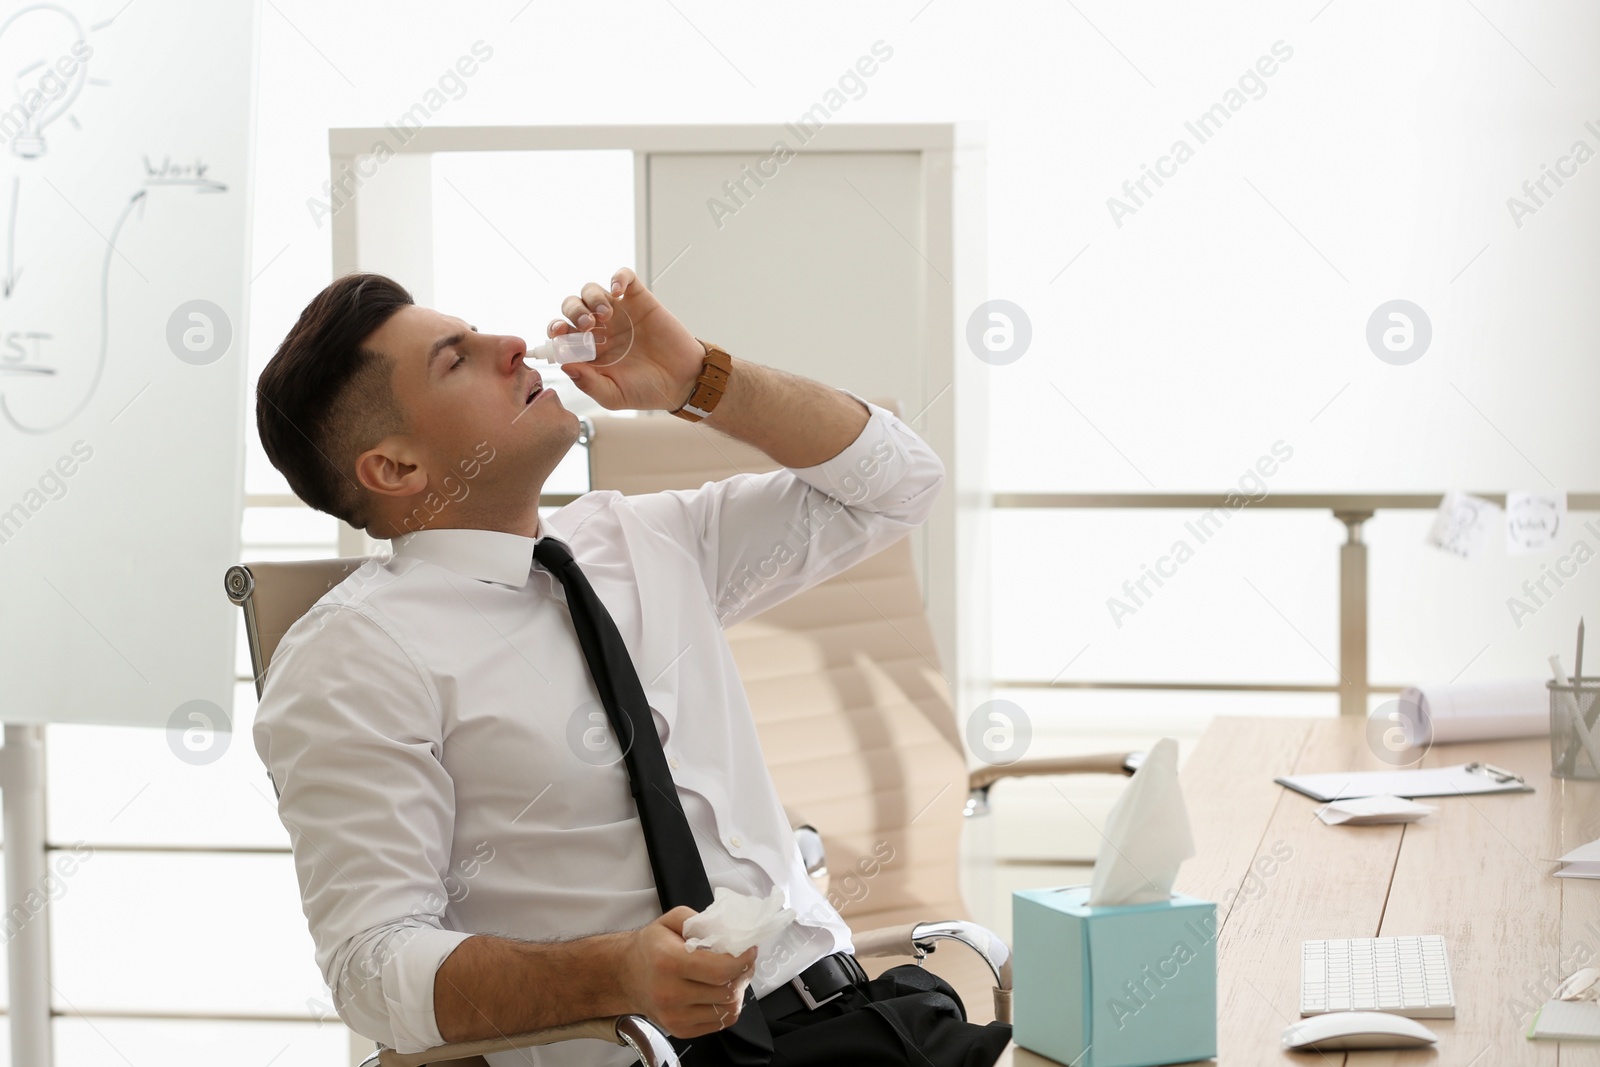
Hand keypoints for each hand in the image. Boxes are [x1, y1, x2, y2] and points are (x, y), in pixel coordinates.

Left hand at [549, 268, 705, 412]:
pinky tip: (617, 290)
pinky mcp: (639, 300)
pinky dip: (617, 277)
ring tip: (604, 315)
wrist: (682, 381)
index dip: (556, 330)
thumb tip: (565, 364)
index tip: (561, 334)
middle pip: (572, 307)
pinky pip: (624, 278)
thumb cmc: (646, 390)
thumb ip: (588, 383)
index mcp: (588, 351)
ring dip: (591, 298)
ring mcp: (619, 313)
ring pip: (591, 291)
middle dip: (572, 311)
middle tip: (586, 325)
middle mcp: (600, 329)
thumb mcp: (613, 395)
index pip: (562, 333)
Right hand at [619, 906, 757, 1038]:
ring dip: (738, 991)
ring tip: (732, 976)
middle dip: (743, 974)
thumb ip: (702, 921)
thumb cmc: (650, 947)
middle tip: (744, 961)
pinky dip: (727, 1007)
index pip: (721, 969)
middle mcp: (670, 993)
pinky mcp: (680, 1030)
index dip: (743, 961)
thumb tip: (729, 931)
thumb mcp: (671, 920)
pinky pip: (720, 1023)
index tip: (750, 950)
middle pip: (727, 990)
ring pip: (728, 1010)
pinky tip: (719, 991)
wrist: (625, 975)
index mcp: (668, 962)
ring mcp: (675, 1016)